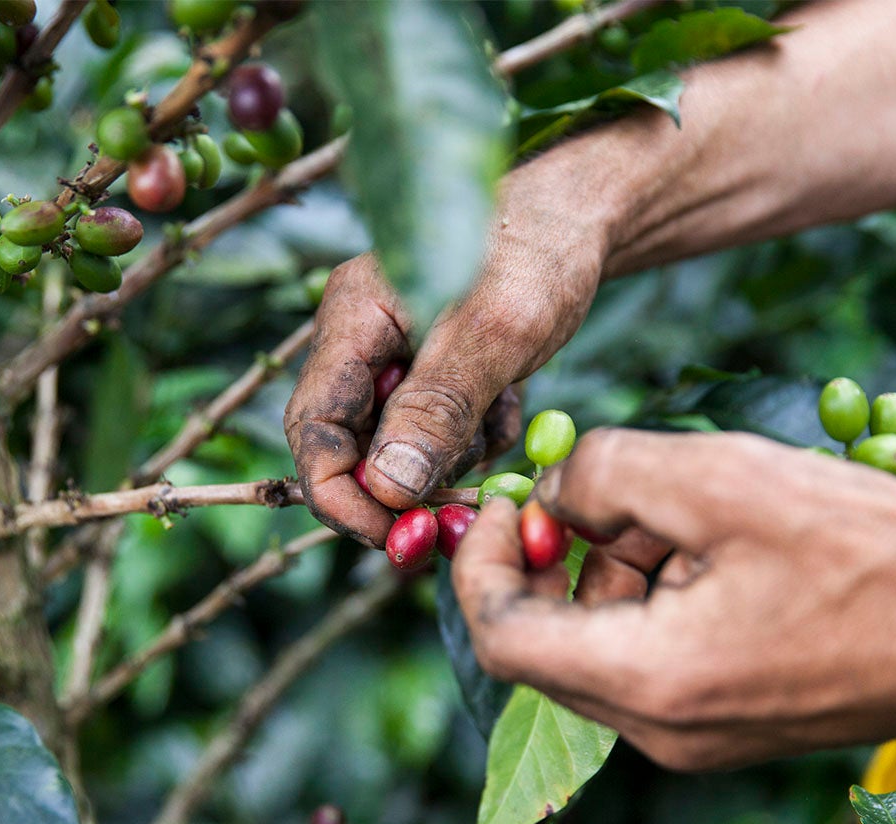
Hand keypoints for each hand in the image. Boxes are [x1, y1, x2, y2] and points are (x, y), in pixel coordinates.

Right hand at [283, 146, 608, 546]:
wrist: (582, 218)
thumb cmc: (537, 251)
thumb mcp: (491, 332)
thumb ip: (436, 409)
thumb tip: (386, 488)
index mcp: (352, 320)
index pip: (313, 427)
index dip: (340, 492)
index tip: (392, 533)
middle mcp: (363, 342)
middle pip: (351, 445)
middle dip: (401, 485)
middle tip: (456, 510)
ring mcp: (399, 359)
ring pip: (400, 448)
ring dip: (448, 456)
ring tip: (497, 415)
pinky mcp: (436, 372)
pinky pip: (439, 433)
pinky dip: (474, 437)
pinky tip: (507, 401)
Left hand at [452, 429, 895, 770]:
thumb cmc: (871, 552)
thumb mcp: (721, 479)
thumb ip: (606, 474)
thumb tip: (551, 491)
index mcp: (649, 683)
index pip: (502, 638)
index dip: (478, 565)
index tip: (498, 505)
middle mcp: (660, 729)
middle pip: (548, 637)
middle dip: (557, 553)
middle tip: (601, 491)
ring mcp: (692, 733)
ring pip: (599, 637)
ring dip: (612, 562)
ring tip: (680, 509)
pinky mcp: (722, 717)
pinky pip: (646, 650)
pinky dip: (650, 587)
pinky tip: (706, 541)